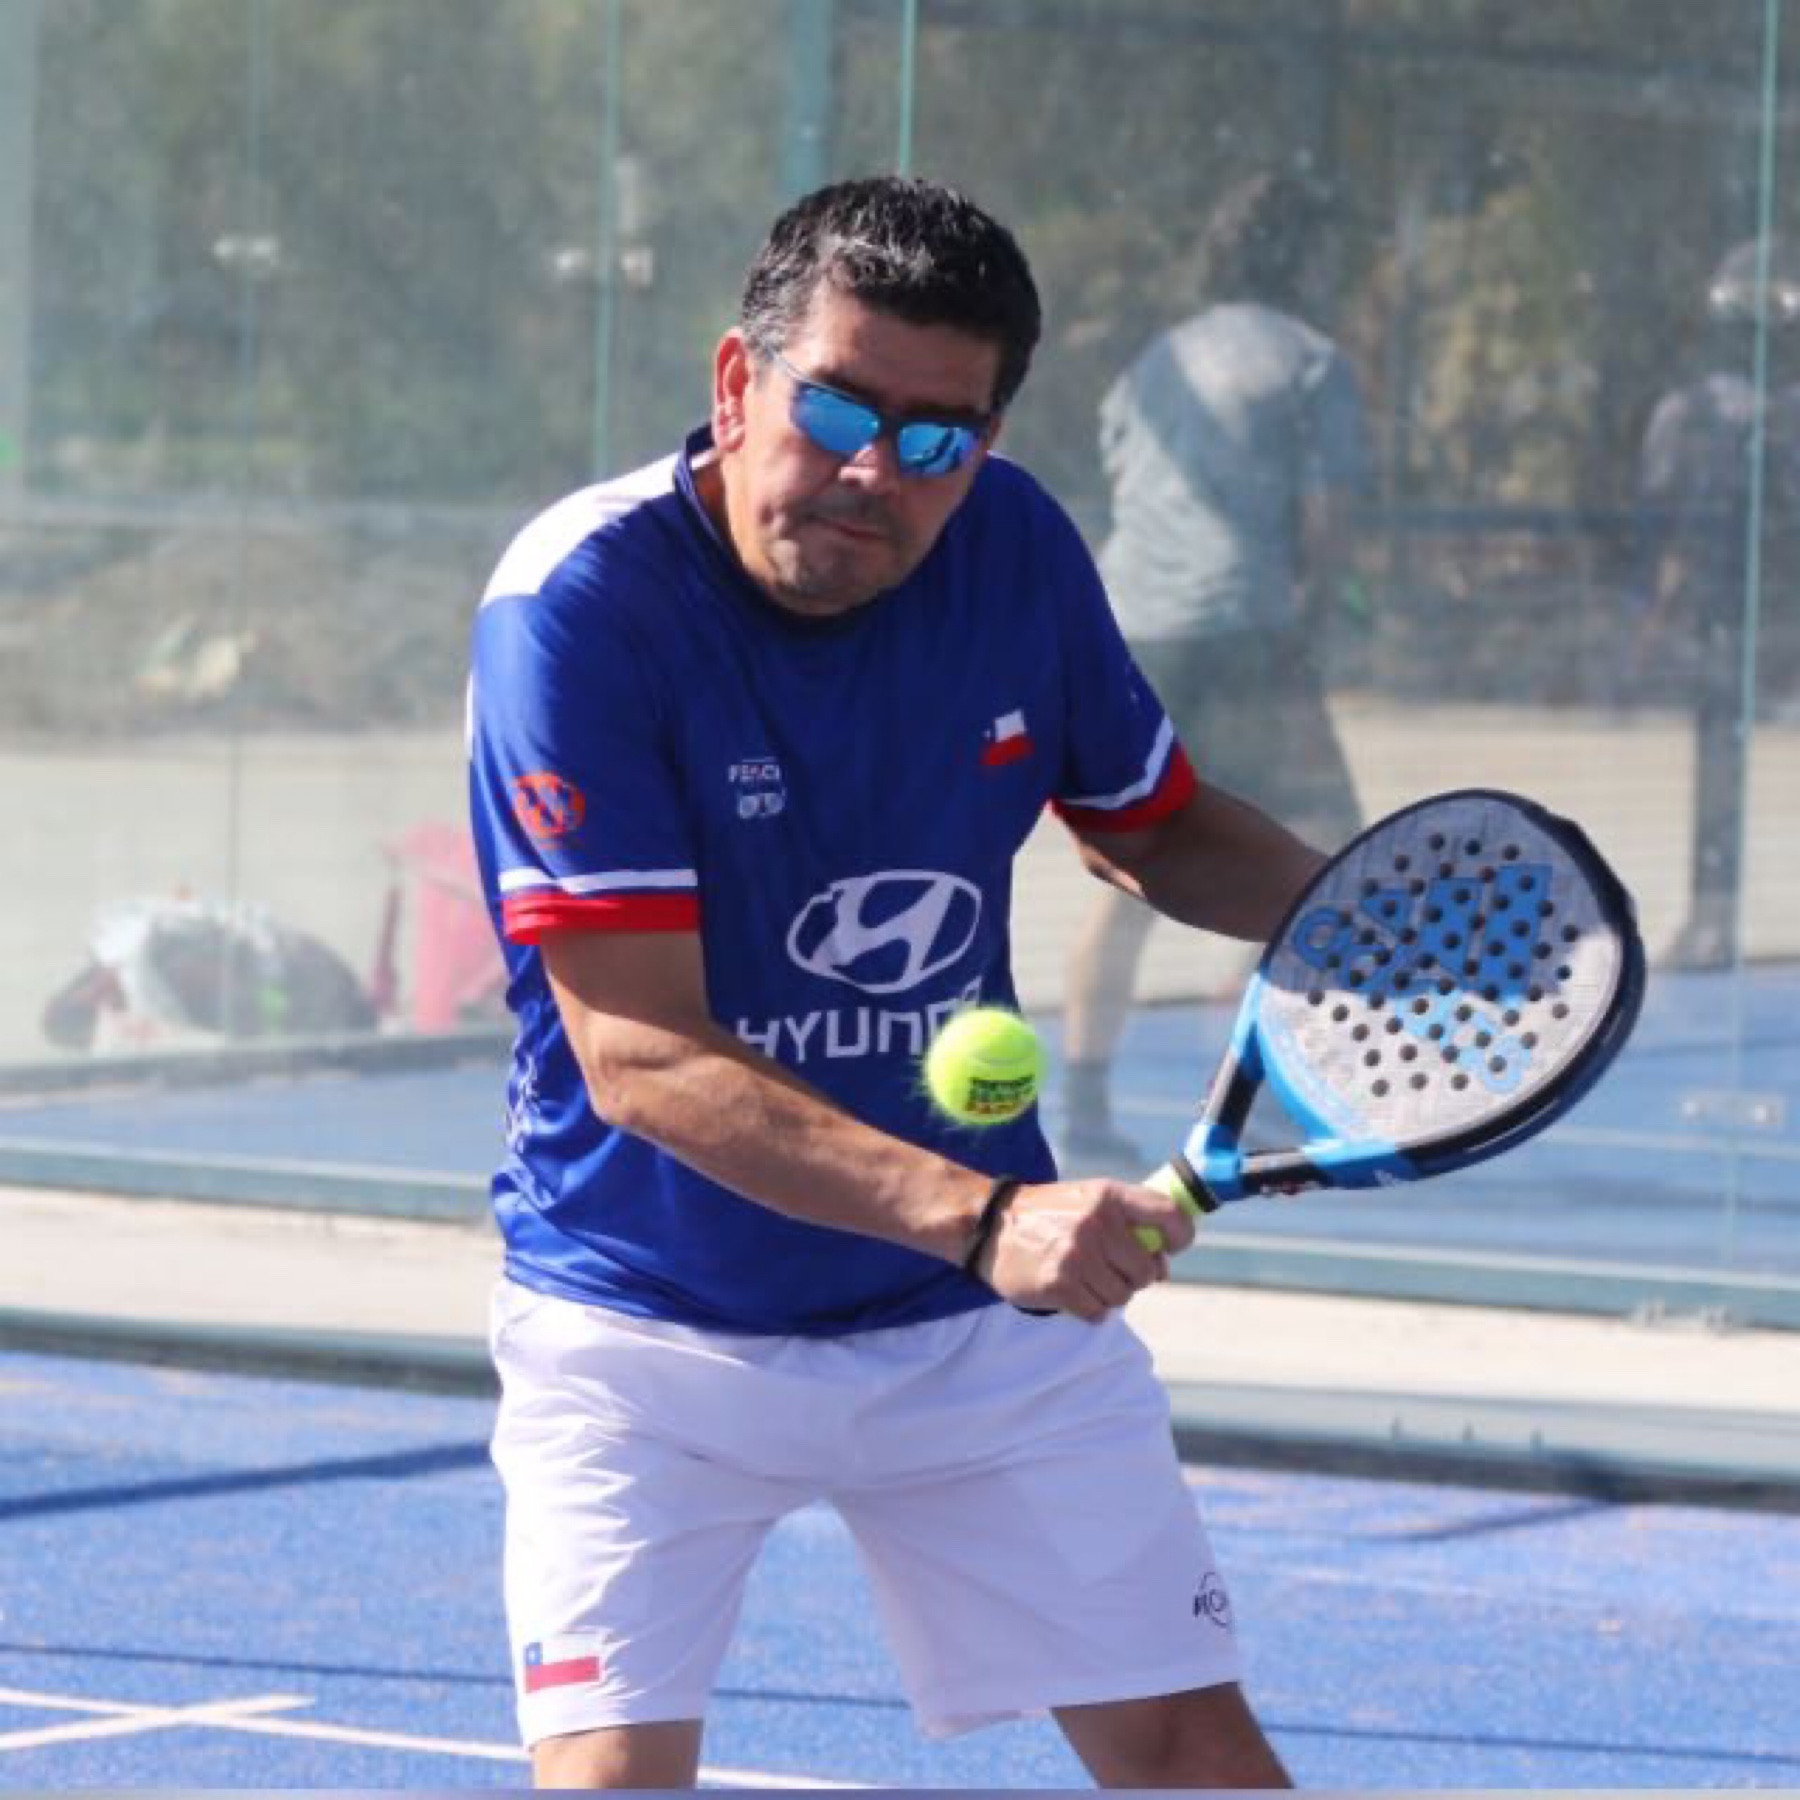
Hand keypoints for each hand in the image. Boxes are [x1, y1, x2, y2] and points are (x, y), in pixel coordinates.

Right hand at [976, 1178, 1194, 1320]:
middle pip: (1147, 1270)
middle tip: (1108, 1267)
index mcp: (1109, 1196)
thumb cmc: (1049, 1214)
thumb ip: (1130, 1224)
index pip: (1171, 1217)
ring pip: (1123, 1296)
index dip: (1178, 1238)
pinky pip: (1098, 1314)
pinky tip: (1071, 1290)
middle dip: (1133, 1276)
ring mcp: (1078, 1255)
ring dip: (1108, 1294)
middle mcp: (1096, 1223)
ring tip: (1084, 1277)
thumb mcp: (1090, 1201)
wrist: (989, 1225)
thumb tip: (1164, 1266)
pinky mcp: (1059, 1284)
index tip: (1165, 1248)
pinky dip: (1089, 1308)